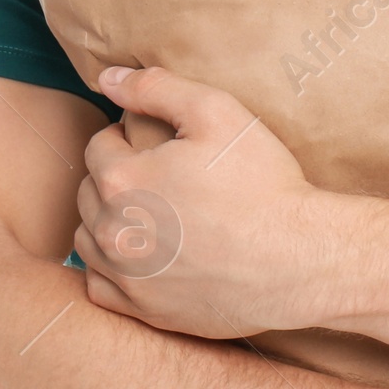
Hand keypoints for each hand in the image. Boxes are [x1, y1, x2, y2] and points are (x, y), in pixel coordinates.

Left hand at [74, 65, 319, 338]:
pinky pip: (100, 287)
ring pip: (88, 240)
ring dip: (106, 221)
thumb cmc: (263, 183)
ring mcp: (127, 277)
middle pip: (88, 192)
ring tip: (148, 212)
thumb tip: (109, 78)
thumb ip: (157, 88)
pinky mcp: (145, 311)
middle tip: (157, 175)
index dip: (126, 138)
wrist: (300, 259)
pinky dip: (111, 269)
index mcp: (122, 179)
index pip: (99, 147)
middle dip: (114, 177)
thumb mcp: (218, 113)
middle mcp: (113, 232)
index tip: (157, 144)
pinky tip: (143, 256)